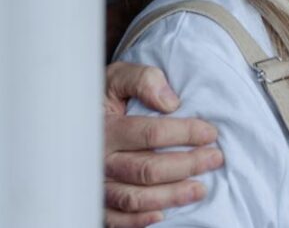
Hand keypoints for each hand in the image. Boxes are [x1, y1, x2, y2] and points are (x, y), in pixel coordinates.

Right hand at [104, 62, 222, 227]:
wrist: (71, 116)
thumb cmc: (104, 97)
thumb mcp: (119, 77)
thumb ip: (143, 80)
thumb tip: (170, 102)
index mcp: (106, 128)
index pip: (151, 134)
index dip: (185, 133)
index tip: (210, 133)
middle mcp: (99, 159)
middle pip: (147, 169)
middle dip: (187, 165)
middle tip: (214, 158)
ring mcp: (97, 183)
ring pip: (135, 197)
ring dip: (171, 196)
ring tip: (200, 189)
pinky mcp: (97, 200)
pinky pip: (114, 218)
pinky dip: (137, 220)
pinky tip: (162, 214)